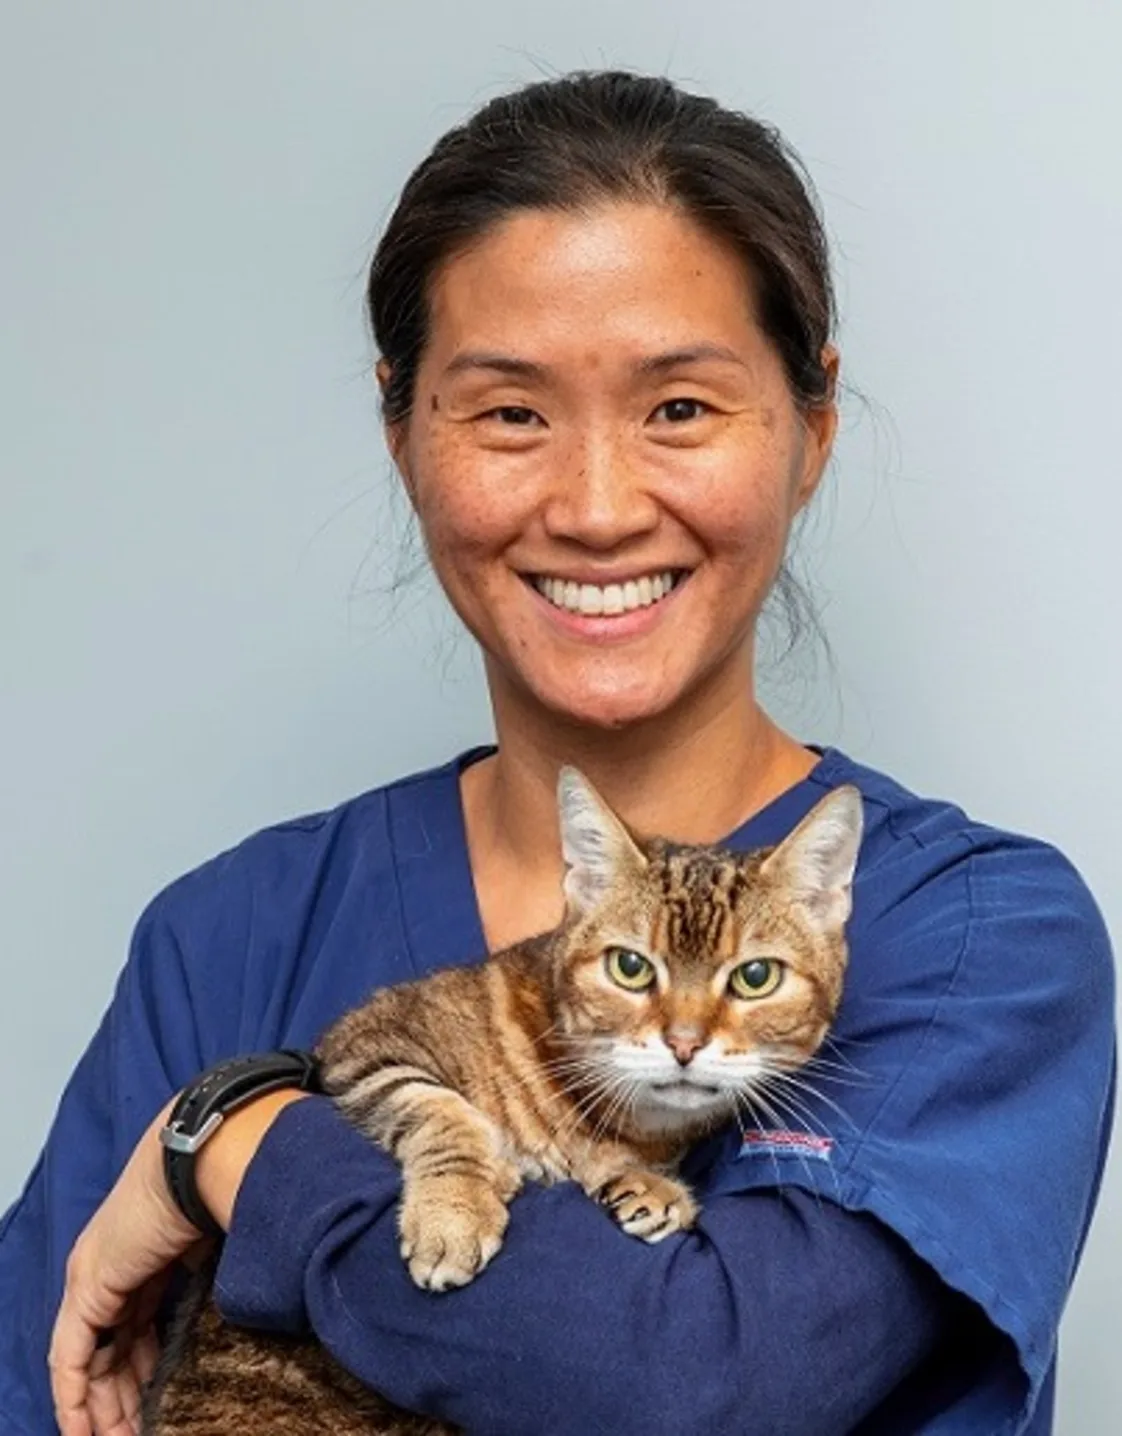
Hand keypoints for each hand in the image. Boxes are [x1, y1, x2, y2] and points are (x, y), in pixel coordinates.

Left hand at [49, 1088, 309, 1435]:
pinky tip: (86, 1430)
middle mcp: (118, 1264)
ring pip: (92, 1359)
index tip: (165, 1404)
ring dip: (105, 1406)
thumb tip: (268, 1305)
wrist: (215, 1152)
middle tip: (143, 1433)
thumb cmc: (239, 1184)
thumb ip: (231, 1278)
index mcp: (152, 1250)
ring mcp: (98, 1275)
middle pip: (116, 1345)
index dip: (148, 1366)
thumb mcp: (234, 1242)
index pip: (141, 1321)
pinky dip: (76, 1397)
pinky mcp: (90, 1287)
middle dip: (128, 1395)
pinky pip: (72, 1358)